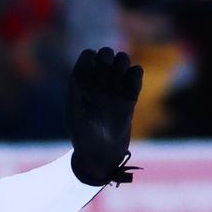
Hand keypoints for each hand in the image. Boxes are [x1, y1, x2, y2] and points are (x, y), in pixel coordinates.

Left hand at [67, 46, 144, 186]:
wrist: (102, 157)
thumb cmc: (84, 141)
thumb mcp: (75, 120)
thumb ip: (76, 97)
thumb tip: (79, 76)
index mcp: (81, 85)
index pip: (88, 56)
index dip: (90, 59)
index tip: (90, 76)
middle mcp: (98, 84)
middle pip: (106, 54)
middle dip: (107, 60)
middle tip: (105, 79)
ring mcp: (115, 89)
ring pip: (122, 59)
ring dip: (122, 65)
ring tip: (118, 84)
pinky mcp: (130, 96)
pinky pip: (136, 73)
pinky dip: (136, 75)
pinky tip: (131, 89)